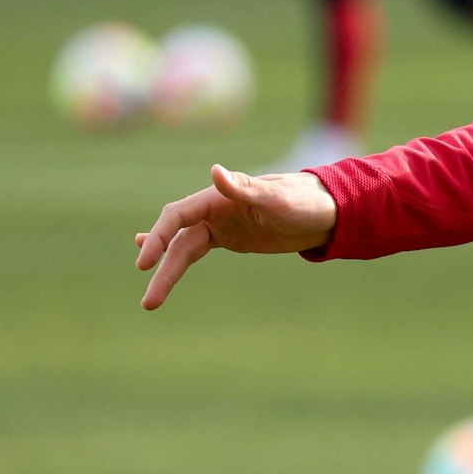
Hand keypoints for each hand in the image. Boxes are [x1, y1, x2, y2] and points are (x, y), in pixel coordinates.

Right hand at [135, 165, 337, 310]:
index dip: (159, 237)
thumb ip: (246, 188)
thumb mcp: (277, 198)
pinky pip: (195, 250)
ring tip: (151, 302)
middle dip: (161, 268)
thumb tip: (215, 171)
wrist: (327, 211)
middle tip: (149, 302)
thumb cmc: (304, 201)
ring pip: (184, 249)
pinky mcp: (229, 238)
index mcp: (219, 197)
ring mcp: (220, 224)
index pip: (177, 216)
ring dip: (167, 272)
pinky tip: (161, 266)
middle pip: (176, 239)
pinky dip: (177, 259)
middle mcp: (213, 209)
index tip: (145, 264)